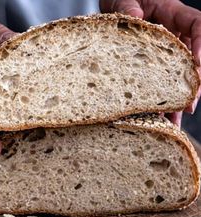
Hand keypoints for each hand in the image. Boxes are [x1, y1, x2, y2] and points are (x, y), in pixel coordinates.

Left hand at [100, 0, 200, 126]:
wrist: (110, 11)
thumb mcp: (121, 0)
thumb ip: (127, 7)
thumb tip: (135, 17)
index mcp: (172, 14)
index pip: (197, 25)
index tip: (199, 63)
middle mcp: (174, 37)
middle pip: (193, 59)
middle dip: (194, 82)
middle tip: (191, 101)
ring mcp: (166, 56)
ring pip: (179, 78)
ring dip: (179, 100)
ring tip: (178, 118)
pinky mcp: (153, 71)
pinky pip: (161, 88)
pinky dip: (161, 104)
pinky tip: (160, 119)